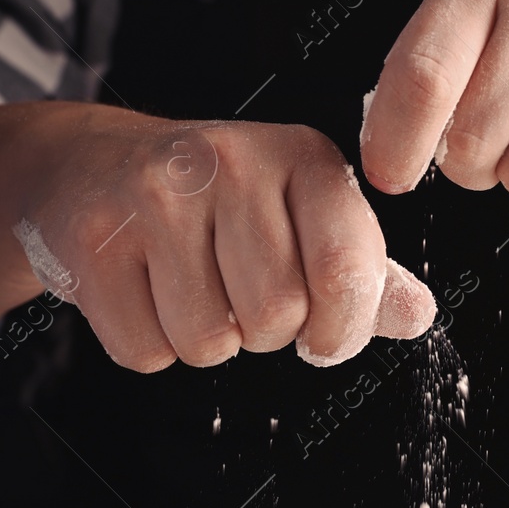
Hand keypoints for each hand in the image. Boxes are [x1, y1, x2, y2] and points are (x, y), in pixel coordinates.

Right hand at [20, 110, 435, 370]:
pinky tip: (145, 292)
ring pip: (209, 341)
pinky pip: (145, 350)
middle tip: (240, 297)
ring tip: (190, 287)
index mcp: (301, 156)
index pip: (345, 269)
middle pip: (277, 314)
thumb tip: (416, 314)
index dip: (342, 328)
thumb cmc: (213, 201)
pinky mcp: (95, 239)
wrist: (91, 166)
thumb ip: (359, 268)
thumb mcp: (299, 215)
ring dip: (205, 341)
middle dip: (265, 333)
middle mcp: (230, 162)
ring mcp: (155, 197)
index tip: (325, 335)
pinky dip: (149, 344)